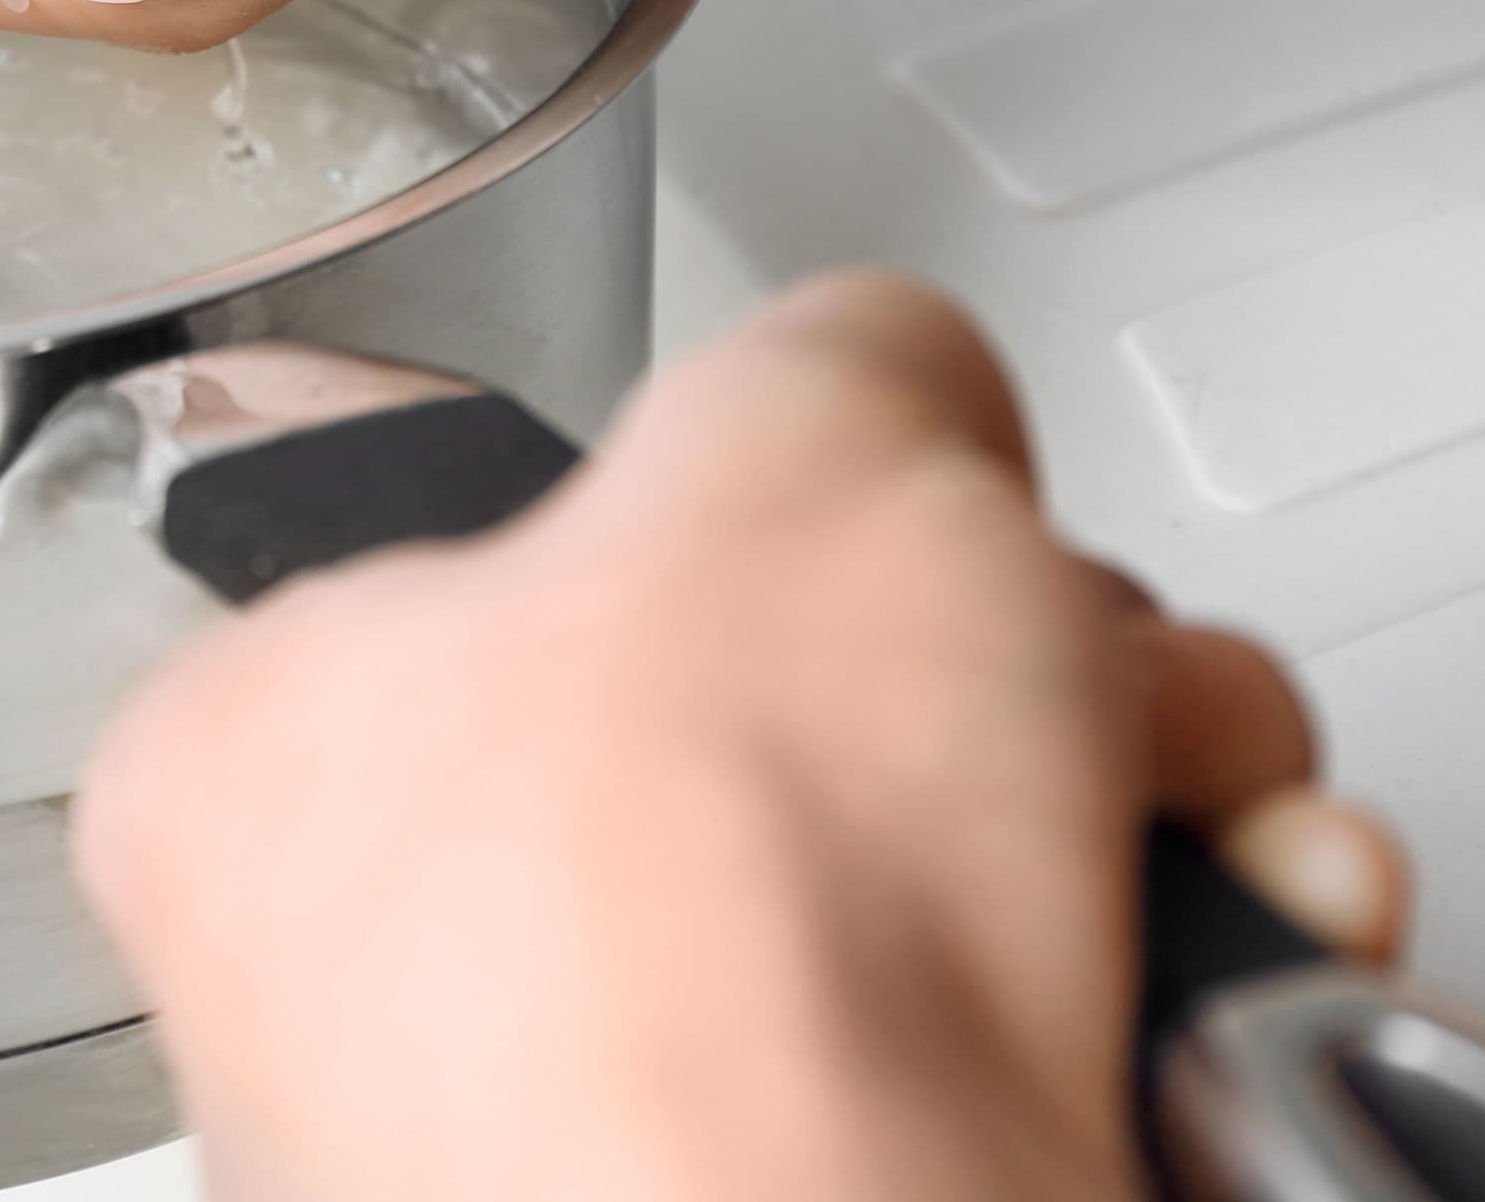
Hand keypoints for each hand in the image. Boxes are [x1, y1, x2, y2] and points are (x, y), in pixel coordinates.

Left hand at [74, 273, 1407, 1201]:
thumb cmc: (701, 947)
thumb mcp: (797, 448)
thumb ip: (836, 361)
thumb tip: (894, 389)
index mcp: (266, 754)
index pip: (518, 557)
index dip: (752, 513)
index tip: (869, 516)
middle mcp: (386, 981)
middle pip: (769, 721)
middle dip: (1012, 671)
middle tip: (1071, 674)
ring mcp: (583, 1145)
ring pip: (917, 899)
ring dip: (1127, 824)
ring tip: (1183, 832)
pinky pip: (1006, 1075)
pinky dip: (1159, 1009)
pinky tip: (1218, 984)